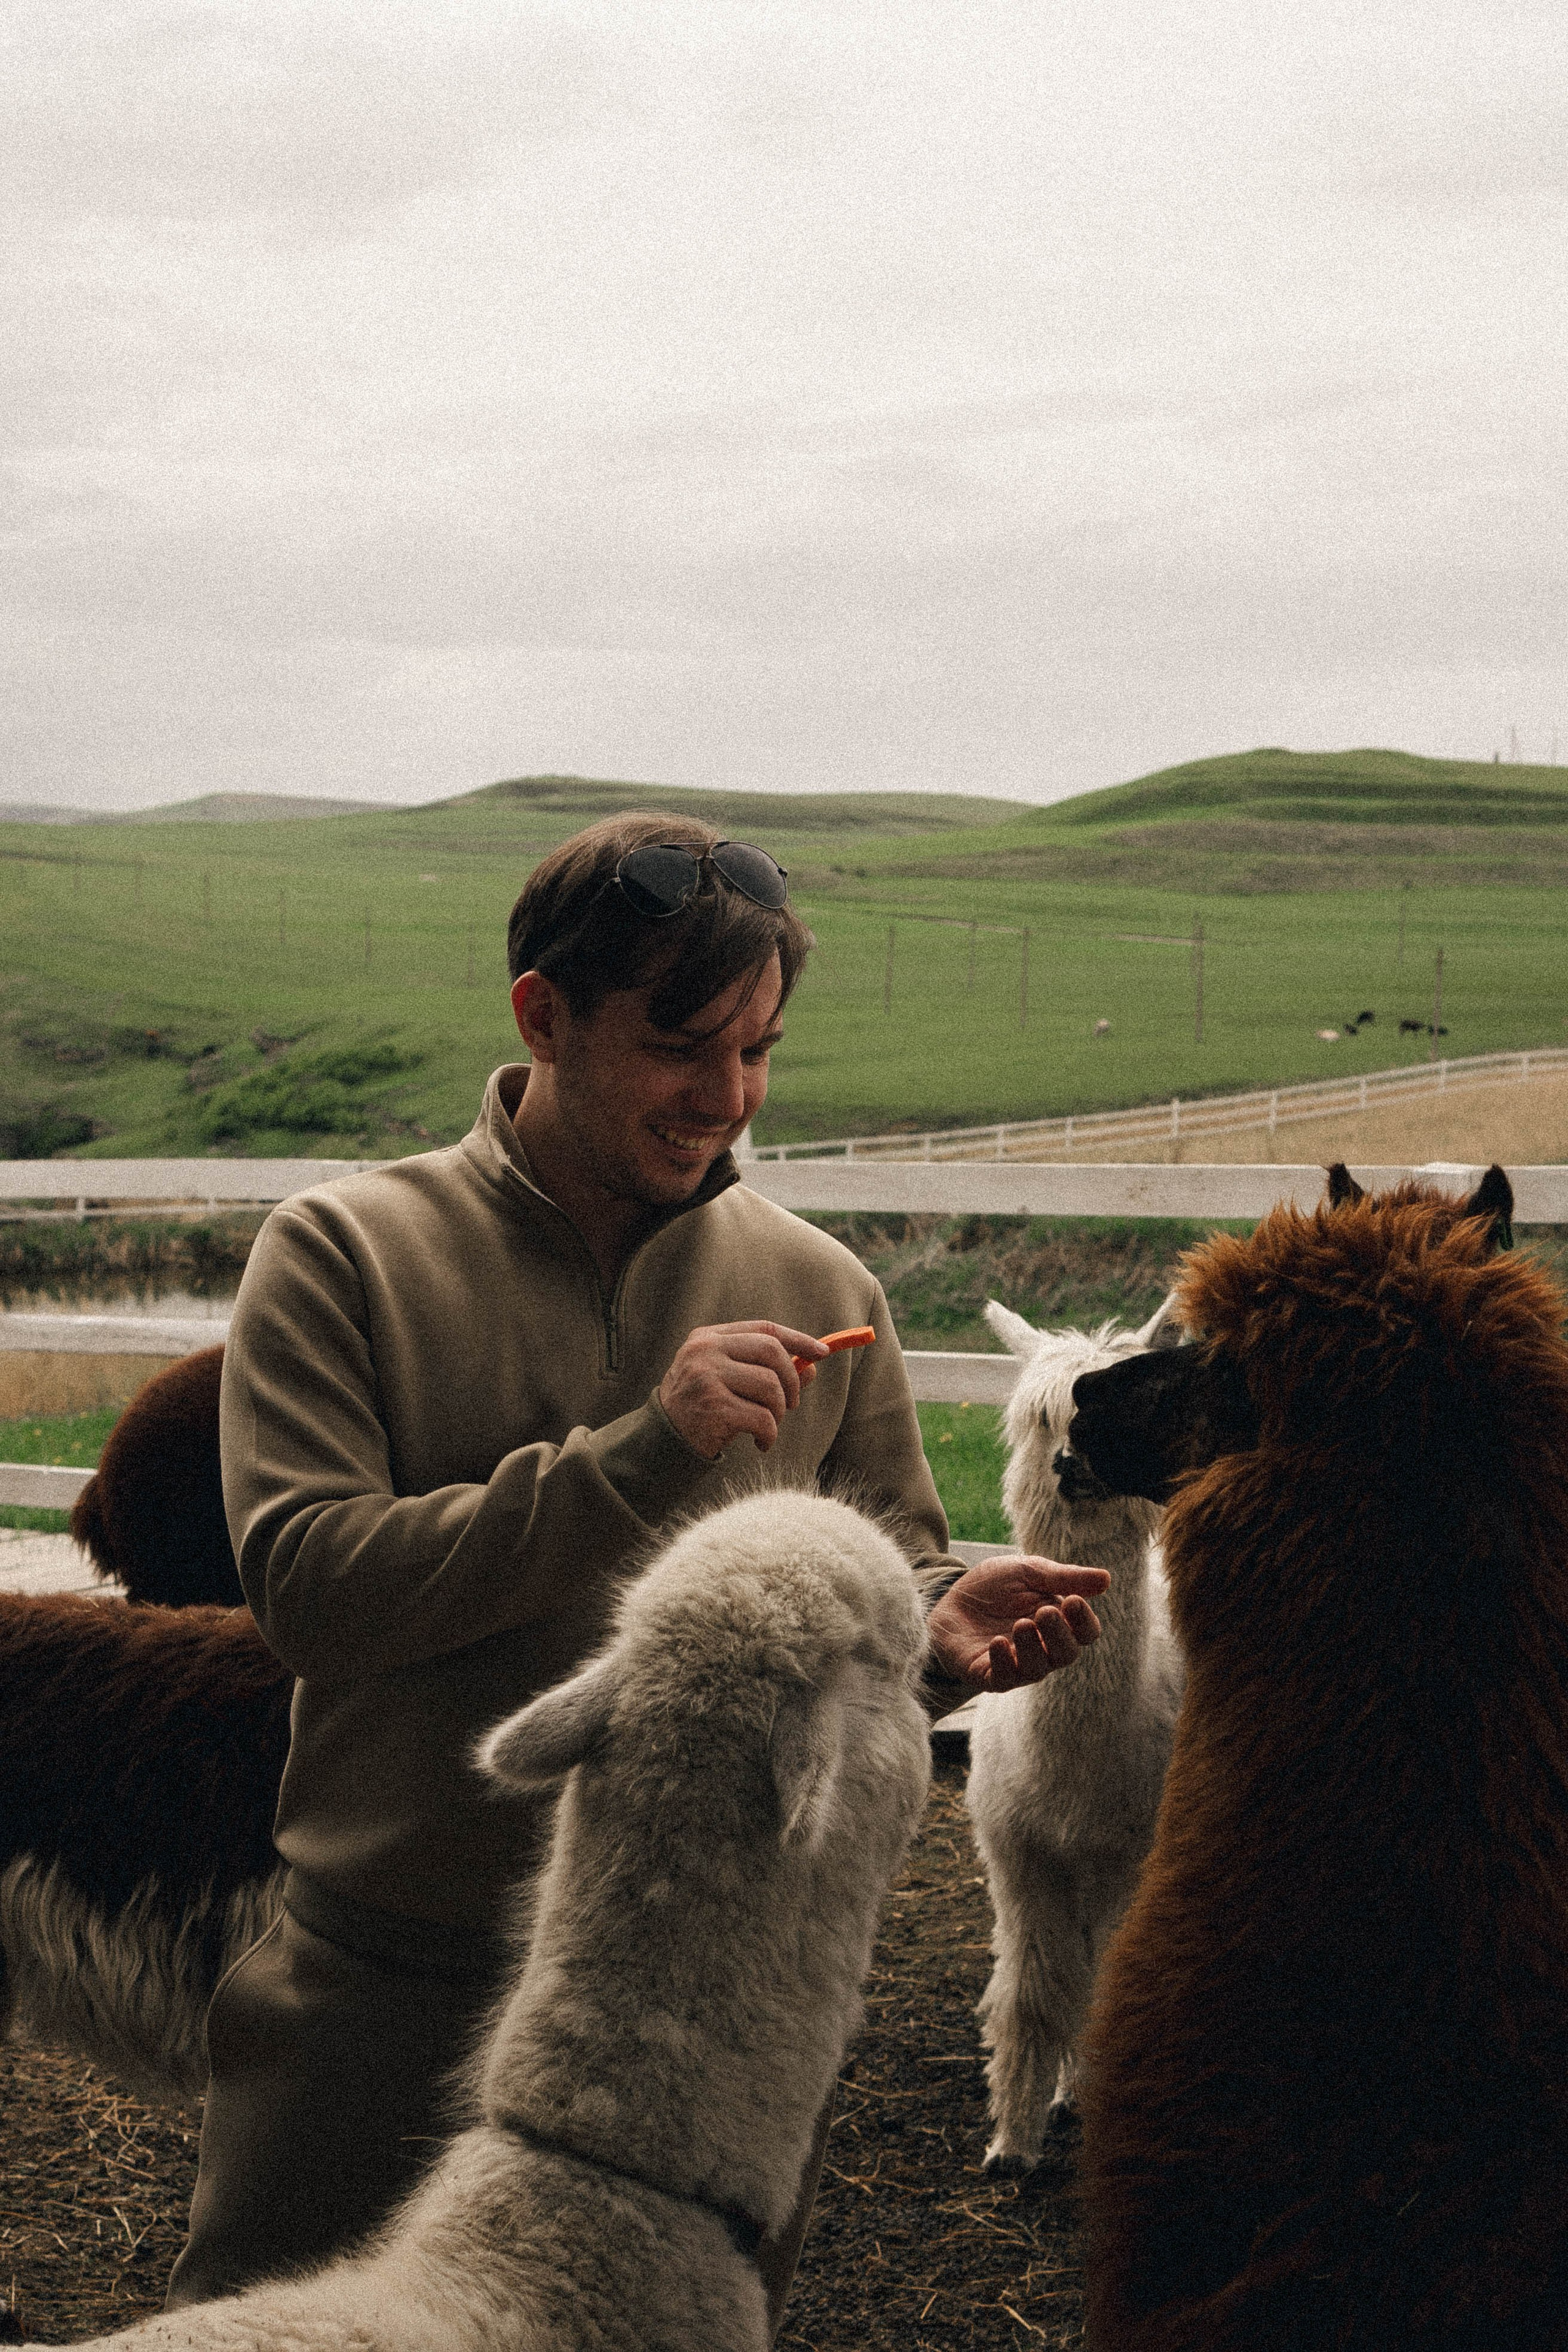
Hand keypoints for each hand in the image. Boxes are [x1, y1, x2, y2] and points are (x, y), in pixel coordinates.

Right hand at [659, 1321, 830, 1458]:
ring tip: (769, 1427)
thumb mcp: (730, 1381)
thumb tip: (812, 1367)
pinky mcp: (713, 1406)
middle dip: (791, 1379)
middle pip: (771, 1351)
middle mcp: (705, 1350)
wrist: (663, 1441)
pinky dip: (770, 1435)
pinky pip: (763, 1418)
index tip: (822, 1352)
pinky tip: (761, 1444)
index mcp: (708, 1337)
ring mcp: (707, 1376)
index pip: (764, 1329)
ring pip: (770, 1386)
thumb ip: (766, 1371)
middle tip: (790, 1404)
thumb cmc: (701, 1408)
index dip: (798, 1339)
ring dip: (779, 1412)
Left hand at [927, 1556, 1109, 1693]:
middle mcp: (1043, 1648)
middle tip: (1045, 1612)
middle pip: (1066, 1654)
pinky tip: (998, 1642)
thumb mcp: (1027, 1571)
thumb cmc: (992, 1587)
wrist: (947, 1597)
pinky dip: (1004, 1662)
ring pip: (1037, 1669)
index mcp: (1058, 1622)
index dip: (1084, 1621)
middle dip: (1059, 1634)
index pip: (1085, 1632)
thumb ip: (1063, 1577)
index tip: (1073, 1600)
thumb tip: (1106, 1579)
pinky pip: (1003, 1678)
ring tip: (1022, 1624)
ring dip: (1032, 1647)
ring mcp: (1016, 1664)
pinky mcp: (989, 1674)